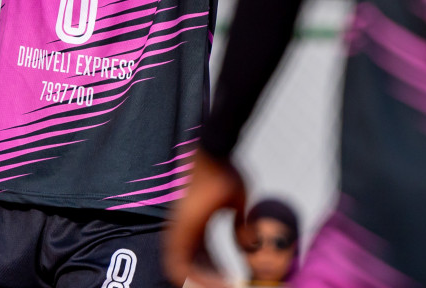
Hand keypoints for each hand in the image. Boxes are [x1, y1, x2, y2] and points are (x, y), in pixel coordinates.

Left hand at [164, 150, 247, 287]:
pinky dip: (197, 277)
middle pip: (192, 269)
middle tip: (228, 287)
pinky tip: (219, 282)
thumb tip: (247, 245)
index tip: (231, 282)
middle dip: (209, 282)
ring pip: (182, 271)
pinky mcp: (177, 229)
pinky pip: (179, 264)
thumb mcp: (237, 203)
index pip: (202, 260)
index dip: (214, 274)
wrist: (214, 152)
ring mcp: (178, 230)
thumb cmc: (224, 171)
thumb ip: (240, 226)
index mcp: (196, 226)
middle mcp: (184, 231)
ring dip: (203, 283)